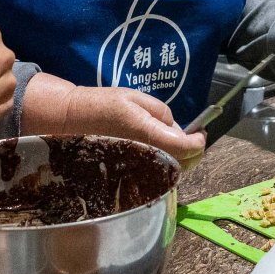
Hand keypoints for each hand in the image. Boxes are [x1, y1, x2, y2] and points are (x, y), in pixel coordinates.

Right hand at [22, 73, 206, 166]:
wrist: (73, 121)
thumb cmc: (104, 105)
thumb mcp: (137, 98)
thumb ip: (163, 114)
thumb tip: (178, 131)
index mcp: (147, 133)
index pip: (184, 146)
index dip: (198, 142)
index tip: (201, 133)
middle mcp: (144, 155)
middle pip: (183, 164)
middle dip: (194, 151)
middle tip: (194, 137)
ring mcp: (136, 168)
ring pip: (171, 172)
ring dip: (182, 159)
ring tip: (179, 143)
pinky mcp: (130, 174)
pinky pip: (157, 175)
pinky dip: (168, 166)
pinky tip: (163, 152)